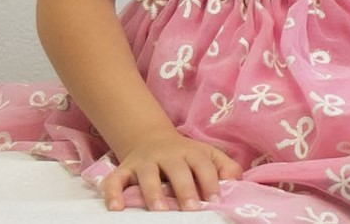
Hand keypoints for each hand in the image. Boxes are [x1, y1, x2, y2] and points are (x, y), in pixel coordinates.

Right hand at [100, 128, 241, 211]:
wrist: (151, 139)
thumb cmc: (186, 156)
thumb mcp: (209, 156)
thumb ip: (225, 167)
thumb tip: (236, 181)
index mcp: (191, 152)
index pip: (203, 165)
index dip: (210, 182)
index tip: (214, 201)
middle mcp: (167, 155)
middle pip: (177, 169)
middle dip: (185, 189)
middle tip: (191, 209)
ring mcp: (144, 162)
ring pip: (147, 175)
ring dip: (153, 192)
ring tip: (159, 210)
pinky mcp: (124, 169)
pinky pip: (114, 180)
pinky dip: (112, 192)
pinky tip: (116, 208)